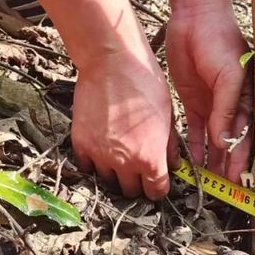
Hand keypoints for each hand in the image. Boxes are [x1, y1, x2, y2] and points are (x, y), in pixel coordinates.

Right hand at [72, 48, 178, 199]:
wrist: (112, 62)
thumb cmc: (145, 83)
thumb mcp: (168, 115)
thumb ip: (170, 145)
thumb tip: (173, 163)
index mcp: (151, 158)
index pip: (156, 192)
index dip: (158, 188)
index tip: (156, 181)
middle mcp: (125, 163)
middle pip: (131, 191)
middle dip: (138, 183)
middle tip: (138, 168)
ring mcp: (100, 155)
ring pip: (108, 181)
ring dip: (115, 173)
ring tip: (120, 156)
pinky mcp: (81, 144)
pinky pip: (86, 167)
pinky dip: (94, 163)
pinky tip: (102, 150)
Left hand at [166, 6, 252, 181]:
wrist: (195, 17)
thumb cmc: (220, 41)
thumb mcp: (229, 74)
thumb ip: (226, 108)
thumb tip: (222, 141)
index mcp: (248, 100)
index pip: (247, 137)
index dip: (241, 160)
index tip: (237, 182)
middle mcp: (233, 107)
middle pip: (231, 144)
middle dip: (227, 167)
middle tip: (222, 191)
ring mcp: (213, 106)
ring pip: (213, 142)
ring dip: (210, 162)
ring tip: (207, 185)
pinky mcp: (194, 103)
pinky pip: (194, 132)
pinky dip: (194, 148)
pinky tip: (192, 166)